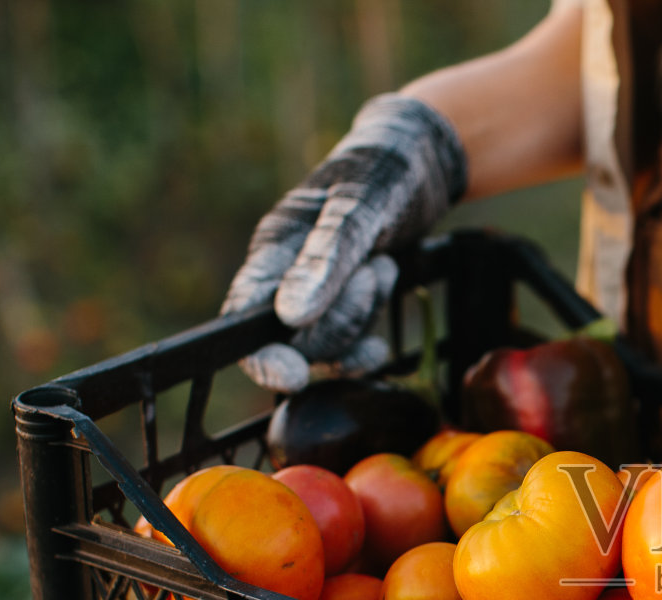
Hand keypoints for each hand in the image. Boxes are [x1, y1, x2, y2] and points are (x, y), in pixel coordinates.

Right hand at [223, 93, 466, 391]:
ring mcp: (315, 296)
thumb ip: (326, 258)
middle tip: (377, 268)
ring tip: (383, 266)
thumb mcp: (359, 208)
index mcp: (273, 248)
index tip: (294, 376)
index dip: (262, 357)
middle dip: (343, 317)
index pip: (244, 318)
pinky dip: (367, 350)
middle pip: (296, 339)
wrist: (417, 162)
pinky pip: (347, 351)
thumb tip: (290, 316)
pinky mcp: (344, 308)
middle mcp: (286, 277)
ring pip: (328, 345)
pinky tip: (382, 342)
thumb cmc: (382, 174)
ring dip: (363, 316)